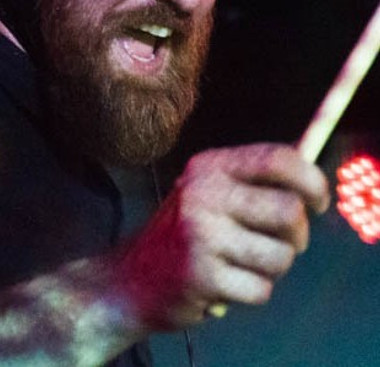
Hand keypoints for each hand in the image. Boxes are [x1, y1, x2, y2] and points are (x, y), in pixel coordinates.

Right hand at [116, 143, 329, 330]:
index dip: (311, 179)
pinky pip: (262, 289)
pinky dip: (253, 292)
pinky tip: (227, 284)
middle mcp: (204, 193)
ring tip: (244, 264)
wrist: (133, 277)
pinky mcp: (202, 275)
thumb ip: (254, 181)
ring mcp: (202, 234)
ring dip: (273, 268)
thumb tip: (310, 172)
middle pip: (289, 210)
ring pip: (281, 256)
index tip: (320, 201)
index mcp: (211, 166)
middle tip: (283, 243)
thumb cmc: (187, 232)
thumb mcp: (211, 191)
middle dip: (298, 234)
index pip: (276, 159)